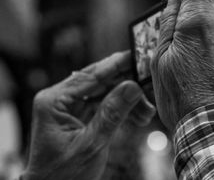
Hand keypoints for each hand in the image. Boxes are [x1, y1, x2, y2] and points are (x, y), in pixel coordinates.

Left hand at [23, 52, 155, 179]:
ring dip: (128, 101)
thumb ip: (112, 113)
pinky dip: (122, 111)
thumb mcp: (91, 143)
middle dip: (126, 85)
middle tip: (148, 80)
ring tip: (147, 111)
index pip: (90, 76)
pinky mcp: (79, 117)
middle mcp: (60, 100)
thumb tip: (132, 86)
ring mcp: (70, 108)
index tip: (136, 55)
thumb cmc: (63, 174)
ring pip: (105, 94)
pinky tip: (139, 117)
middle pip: (100, 82)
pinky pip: (104, 106)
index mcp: (54, 101)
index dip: (116, 65)